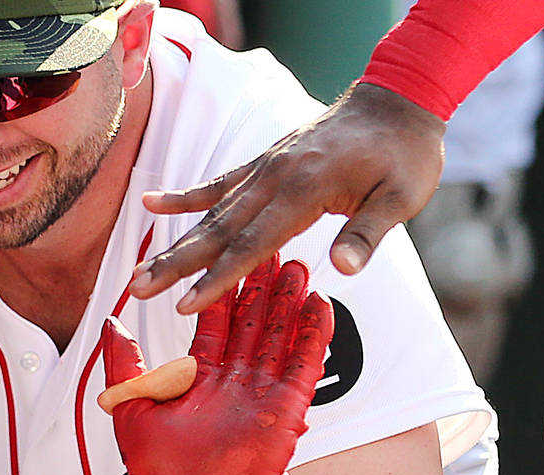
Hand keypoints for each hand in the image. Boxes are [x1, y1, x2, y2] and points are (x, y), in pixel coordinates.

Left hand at [101, 257, 331, 474]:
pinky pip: (303, 365)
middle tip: (274, 245)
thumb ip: (125, 364)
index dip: (221, 289)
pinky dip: (312, 335)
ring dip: (289, 301)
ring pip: (280, 335)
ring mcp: (263, 392)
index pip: (214, 322)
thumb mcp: (132, 408)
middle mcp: (234, 380)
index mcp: (199, 377)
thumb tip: (110, 320)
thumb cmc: (160, 471)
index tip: (226, 252)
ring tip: (299, 264)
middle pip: (252, 321)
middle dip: (261, 285)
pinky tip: (319, 303)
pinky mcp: (288, 408)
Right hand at [129, 83, 444, 312]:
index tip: (186, 305)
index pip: (252, 244)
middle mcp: (275, 178)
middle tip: (138, 290)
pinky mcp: (264, 162)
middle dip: (176, 265)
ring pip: (211, 213)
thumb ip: (367, 233)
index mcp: (305, 191)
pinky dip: (185, 196)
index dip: (218, 278)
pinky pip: (219, 183)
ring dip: (174, 244)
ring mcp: (265, 168)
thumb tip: (344, 270)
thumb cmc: (405, 155)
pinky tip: (151, 203)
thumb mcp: (401, 198)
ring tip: (139, 272)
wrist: (398, 100)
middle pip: (218, 230)